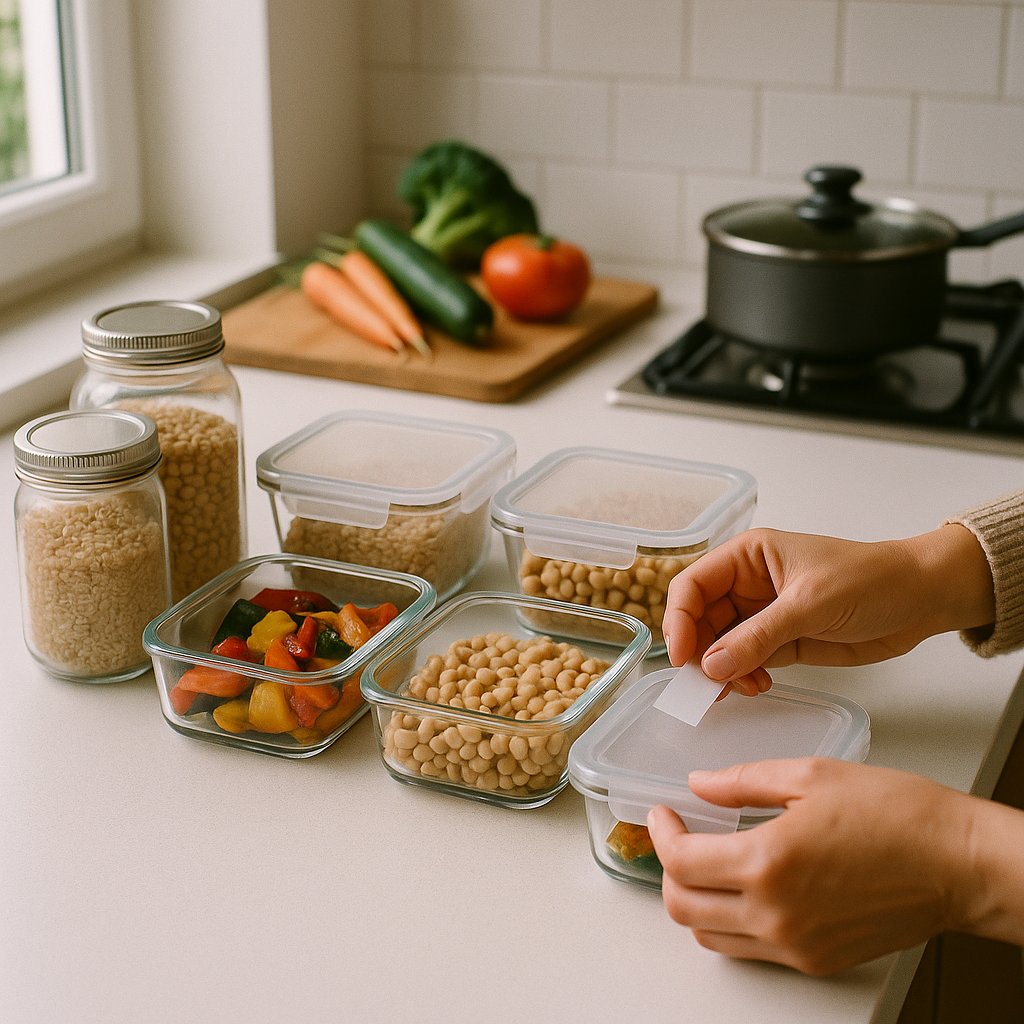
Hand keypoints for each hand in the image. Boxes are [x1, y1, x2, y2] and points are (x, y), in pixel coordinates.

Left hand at [646, 758, 985, 974]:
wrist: (958, 863)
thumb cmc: (896, 814)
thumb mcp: (810, 775)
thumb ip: (743, 782)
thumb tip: (700, 785)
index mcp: (769, 862)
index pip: (680, 862)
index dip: (660, 833)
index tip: (663, 813)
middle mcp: (775, 914)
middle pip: (682, 906)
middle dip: (667, 868)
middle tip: (676, 835)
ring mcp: (795, 945)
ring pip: (709, 935)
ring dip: (693, 898)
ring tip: (705, 860)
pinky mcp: (815, 960)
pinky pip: (748, 949)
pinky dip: (729, 920)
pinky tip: (742, 885)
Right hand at [662, 525, 994, 693]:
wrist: (921, 599)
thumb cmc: (870, 579)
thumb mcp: (810, 604)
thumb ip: (758, 636)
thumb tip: (711, 666)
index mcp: (746, 556)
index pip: (692, 585)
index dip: (679, 619)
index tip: (682, 656)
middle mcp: (747, 584)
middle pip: (699, 620)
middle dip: (700, 652)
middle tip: (709, 684)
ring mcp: (762, 615)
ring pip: (718, 646)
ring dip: (722, 671)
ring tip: (743, 688)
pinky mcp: (780, 642)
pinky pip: (744, 662)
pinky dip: (741, 678)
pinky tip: (757, 686)